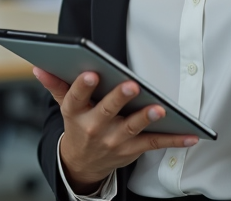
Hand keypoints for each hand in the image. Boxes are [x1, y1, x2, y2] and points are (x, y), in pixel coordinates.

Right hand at [33, 68, 198, 194]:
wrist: (83, 164)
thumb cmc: (78, 126)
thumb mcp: (65, 106)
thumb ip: (55, 84)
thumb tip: (39, 67)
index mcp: (75, 113)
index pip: (76, 98)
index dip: (83, 86)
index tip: (91, 73)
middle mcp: (94, 127)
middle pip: (106, 111)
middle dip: (119, 98)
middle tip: (131, 85)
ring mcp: (114, 141)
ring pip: (131, 128)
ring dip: (146, 118)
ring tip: (159, 109)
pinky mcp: (132, 150)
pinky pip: (154, 143)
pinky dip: (174, 140)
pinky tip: (190, 134)